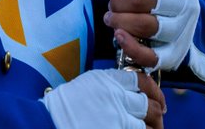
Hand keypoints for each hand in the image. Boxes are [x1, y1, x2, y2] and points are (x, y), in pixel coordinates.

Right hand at [41, 69, 164, 128]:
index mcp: (107, 81)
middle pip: (148, 105)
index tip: (157, 99)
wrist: (46, 123)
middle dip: (156, 113)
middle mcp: (116, 99)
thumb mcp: (86, 84)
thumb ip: (108, 85)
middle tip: (159, 117)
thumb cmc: (62, 107)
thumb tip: (130, 92)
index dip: (153, 90)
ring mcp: (117, 120)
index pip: (141, 80)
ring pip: (146, 126)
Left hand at [91, 0, 198, 71]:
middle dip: (119, 2)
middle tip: (112, 4)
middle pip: (145, 0)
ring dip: (121, 22)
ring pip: (149, 26)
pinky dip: (132, 47)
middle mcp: (186, 3)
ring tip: (112, 19)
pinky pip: (153, 56)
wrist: (177, 21)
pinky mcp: (175, 54)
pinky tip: (119, 36)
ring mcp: (182, 29)